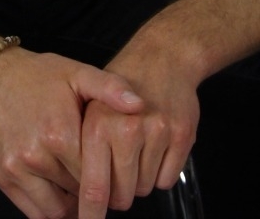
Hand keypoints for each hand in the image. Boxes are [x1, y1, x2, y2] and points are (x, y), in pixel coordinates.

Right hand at [0, 48, 142, 218]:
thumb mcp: (77, 73)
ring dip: (73, 204)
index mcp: (59, 133)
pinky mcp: (3, 179)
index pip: (98, 174)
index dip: (112, 175)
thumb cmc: (36, 75)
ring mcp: (17, 171)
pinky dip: (51, 210)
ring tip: (83, 186)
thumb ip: (110, 88)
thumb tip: (138, 105)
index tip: (119, 170)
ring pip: (57, 211)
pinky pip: (34, 213)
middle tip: (104, 179)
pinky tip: (62, 193)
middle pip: (79, 192)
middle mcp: (36, 156)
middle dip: (94, 188)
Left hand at [76, 56, 199, 218]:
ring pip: (144, 189)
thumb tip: (77, 200)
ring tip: (137, 148)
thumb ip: (81, 150)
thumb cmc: (121, 85)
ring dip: (139, 179)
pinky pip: (167, 180)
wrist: (162, 56)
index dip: (90, 214)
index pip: (93, 189)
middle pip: (122, 196)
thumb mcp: (89, 105)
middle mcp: (128, 130)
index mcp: (98, 126)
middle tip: (118, 169)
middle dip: (118, 193)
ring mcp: (158, 132)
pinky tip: (156, 146)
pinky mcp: (181, 135)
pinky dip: (161, 172)